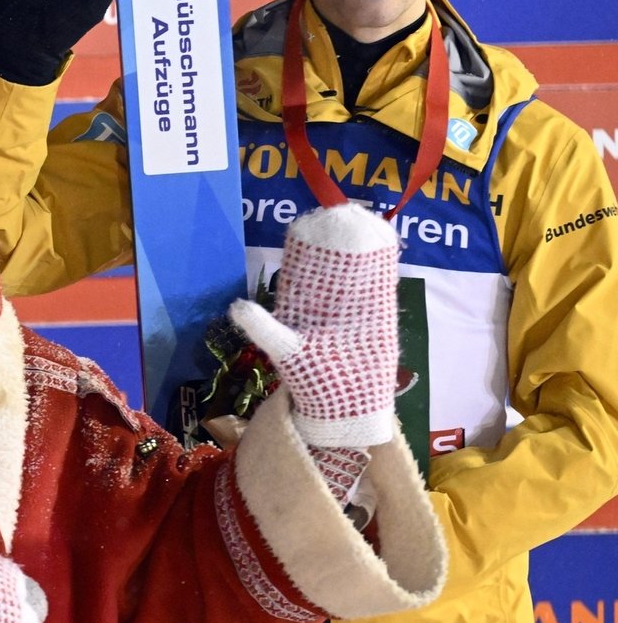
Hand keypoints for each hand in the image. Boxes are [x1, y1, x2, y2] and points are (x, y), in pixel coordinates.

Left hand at [229, 203, 400, 447]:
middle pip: (333, 264)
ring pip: (358, 271)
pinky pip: (380, 285)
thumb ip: (263, 328)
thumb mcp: (284, 351)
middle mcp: (328, 304)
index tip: (309, 224)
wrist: (347, 409)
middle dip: (336, 240)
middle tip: (339, 213)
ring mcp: (355, 308)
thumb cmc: (313, 383)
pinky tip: (385, 244)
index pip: (304, 268)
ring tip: (363, 222)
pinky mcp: (379, 317)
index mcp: (304, 308)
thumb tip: (236, 306)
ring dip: (361, 248)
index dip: (307, 246)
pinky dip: (382, 265)